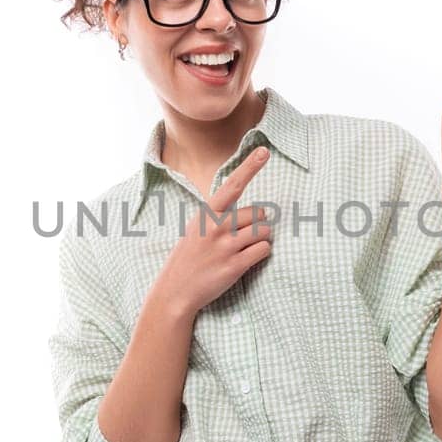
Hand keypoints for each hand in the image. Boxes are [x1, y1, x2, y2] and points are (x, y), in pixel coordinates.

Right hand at [151, 145, 275, 317]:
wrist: (176, 291)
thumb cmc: (189, 257)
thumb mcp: (196, 228)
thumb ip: (218, 216)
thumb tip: (255, 211)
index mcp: (206, 214)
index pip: (232, 185)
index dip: (250, 167)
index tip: (264, 150)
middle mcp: (216, 226)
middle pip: (259, 213)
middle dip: (259, 224)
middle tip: (244, 236)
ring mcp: (226, 246)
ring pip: (265, 231)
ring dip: (261, 240)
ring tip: (243, 249)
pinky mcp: (235, 265)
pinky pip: (264, 250)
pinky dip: (261, 254)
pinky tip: (247, 260)